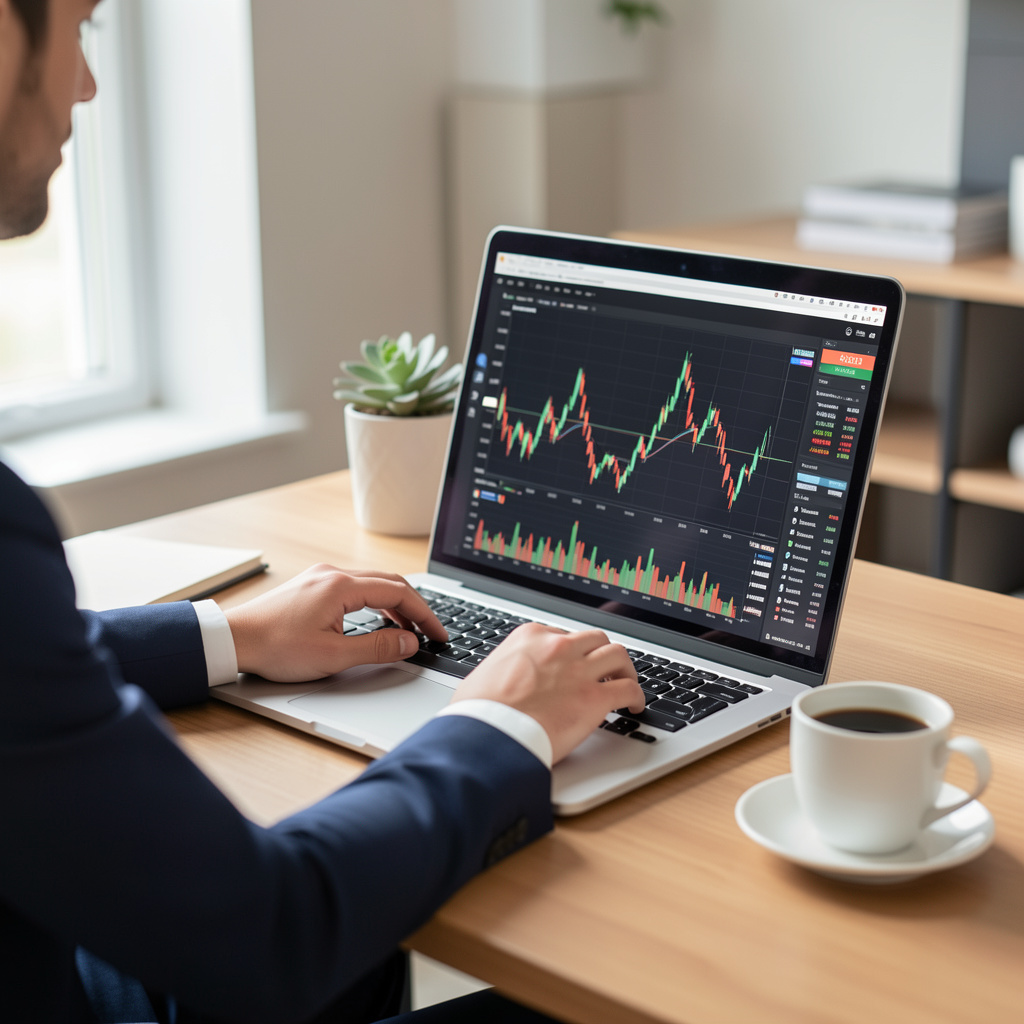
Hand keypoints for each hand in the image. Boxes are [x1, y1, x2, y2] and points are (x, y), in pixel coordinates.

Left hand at [223, 564, 446, 681]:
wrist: (232, 640)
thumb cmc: (275, 648)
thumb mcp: (333, 655)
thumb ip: (377, 647)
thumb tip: (409, 642)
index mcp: (341, 586)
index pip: (398, 592)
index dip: (424, 615)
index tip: (437, 634)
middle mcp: (332, 574)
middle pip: (388, 583)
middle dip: (414, 608)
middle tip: (430, 632)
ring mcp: (320, 578)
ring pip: (371, 584)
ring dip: (393, 605)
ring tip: (407, 631)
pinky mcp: (311, 586)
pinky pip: (354, 588)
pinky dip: (374, 603)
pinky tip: (376, 621)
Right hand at [450, 623, 643, 763]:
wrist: (487, 737)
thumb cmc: (479, 713)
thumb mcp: (484, 675)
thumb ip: (504, 670)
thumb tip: (502, 681)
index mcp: (530, 637)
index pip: (564, 636)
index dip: (573, 653)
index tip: (575, 665)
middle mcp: (558, 647)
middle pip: (595, 639)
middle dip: (601, 654)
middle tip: (603, 671)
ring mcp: (578, 671)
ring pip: (618, 655)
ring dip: (625, 669)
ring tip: (625, 683)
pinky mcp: (594, 698)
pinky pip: (629, 689)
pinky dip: (637, 696)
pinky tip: (635, 706)